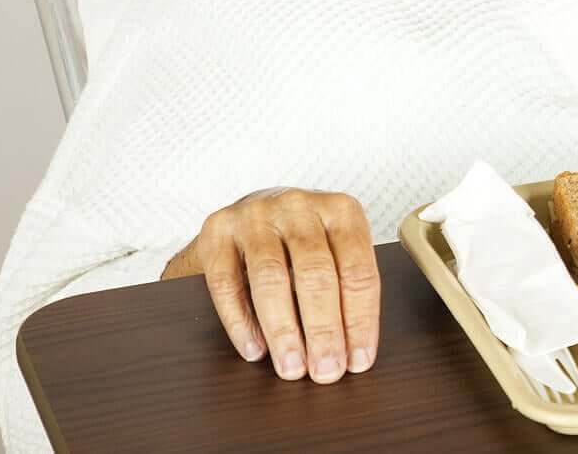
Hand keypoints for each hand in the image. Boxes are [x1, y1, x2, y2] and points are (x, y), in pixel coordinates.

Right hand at [162, 188, 380, 382]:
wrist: (249, 215)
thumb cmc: (302, 242)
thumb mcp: (335, 251)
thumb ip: (347, 289)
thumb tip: (354, 354)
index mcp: (341, 210)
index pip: (358, 270)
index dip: (360, 320)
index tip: (358, 360)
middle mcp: (299, 206)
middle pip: (315, 274)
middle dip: (323, 329)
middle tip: (325, 371)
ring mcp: (255, 215)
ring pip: (271, 278)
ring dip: (283, 330)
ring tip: (292, 367)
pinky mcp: (217, 230)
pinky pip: (227, 282)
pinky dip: (241, 321)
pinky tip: (254, 350)